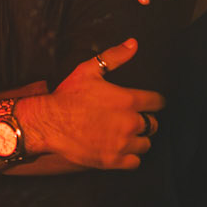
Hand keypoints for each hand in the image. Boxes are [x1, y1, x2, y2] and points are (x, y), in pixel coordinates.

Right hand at [34, 40, 164, 170]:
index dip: (154, 101)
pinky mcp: (113, 160)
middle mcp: (129, 123)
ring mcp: (122, 143)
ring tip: (125, 134)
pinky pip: (135, 162)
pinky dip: (130, 157)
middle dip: (145, 120)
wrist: (50, 122)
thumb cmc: (68, 95)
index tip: (149, 102)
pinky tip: (120, 149)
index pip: (157, 102)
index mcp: (127, 100)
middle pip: (153, 124)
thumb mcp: (89, 69)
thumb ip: (114, 56)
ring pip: (145, 144)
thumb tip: (133, 44)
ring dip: (138, 139)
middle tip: (131, 118)